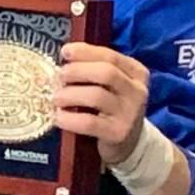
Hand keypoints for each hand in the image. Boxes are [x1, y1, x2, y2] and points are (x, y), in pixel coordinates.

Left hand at [52, 42, 149, 165]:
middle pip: (106, 73)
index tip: (65, 51)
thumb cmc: (113, 106)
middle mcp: (137, 91)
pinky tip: (59, 117)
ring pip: (96, 96)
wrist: (129, 143)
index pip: (111, 56)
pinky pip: (89, 122)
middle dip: (78, 71)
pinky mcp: (118, 133)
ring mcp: (129, 113)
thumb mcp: (112, 85)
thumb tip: (66, 54)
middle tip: (60, 76)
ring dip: (70, 94)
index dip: (86, 52)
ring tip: (57, 98)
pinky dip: (70, 118)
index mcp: (136, 73)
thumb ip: (96, 68)